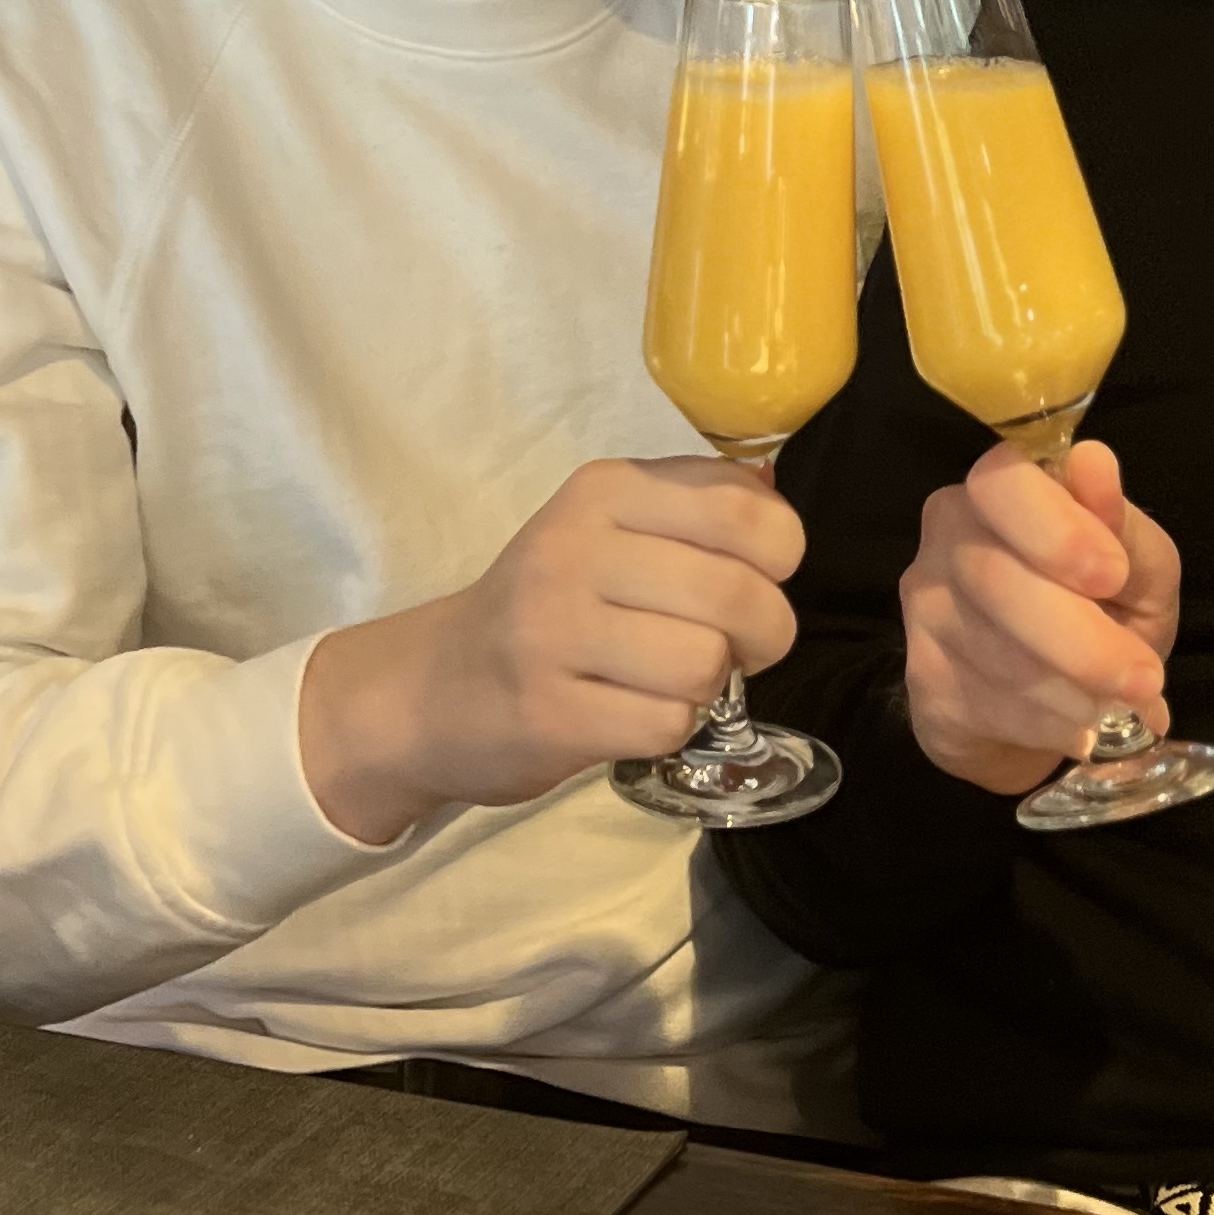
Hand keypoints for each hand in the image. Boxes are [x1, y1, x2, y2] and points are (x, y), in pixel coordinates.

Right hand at [300, 457, 802, 843]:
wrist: (433, 688)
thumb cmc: (549, 605)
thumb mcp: (610, 527)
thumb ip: (695, 503)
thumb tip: (776, 485)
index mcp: (605, 490)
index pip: (749, 513)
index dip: (781, 557)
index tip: (757, 578)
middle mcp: (574, 549)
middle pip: (737, 594)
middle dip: (766, 633)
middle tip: (740, 648)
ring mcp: (552, 632)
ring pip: (705, 663)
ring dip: (710, 686)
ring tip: (670, 681)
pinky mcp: (547, 712)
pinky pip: (667, 724)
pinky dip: (670, 729)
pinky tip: (633, 715)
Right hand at [899, 439, 1181, 796]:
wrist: (1047, 699)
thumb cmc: (1102, 612)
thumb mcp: (1137, 570)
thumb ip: (1123, 527)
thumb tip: (1094, 463)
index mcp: (1005, 490)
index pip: (1004, 483)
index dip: (1056, 528)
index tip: (1112, 575)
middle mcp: (950, 534)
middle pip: (994, 577)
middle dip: (1079, 638)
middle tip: (1141, 677)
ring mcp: (926, 606)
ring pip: (993, 651)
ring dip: (1071, 689)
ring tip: (1118, 705)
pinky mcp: (921, 676)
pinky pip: (984, 703)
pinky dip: (1045, 724)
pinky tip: (1076, 727)